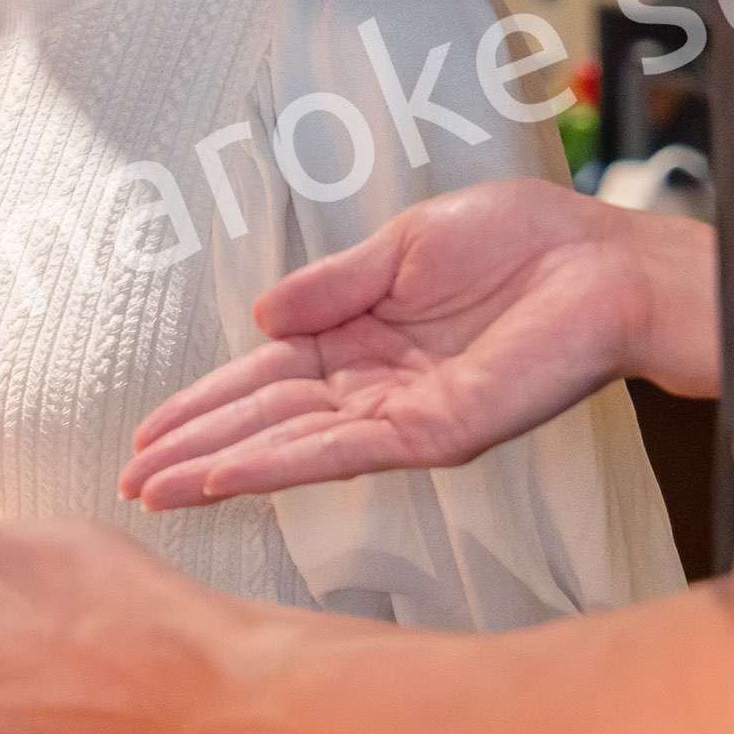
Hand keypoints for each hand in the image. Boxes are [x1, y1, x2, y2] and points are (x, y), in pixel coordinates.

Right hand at [121, 179, 694, 509]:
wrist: (603, 264)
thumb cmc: (525, 244)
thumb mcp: (404, 246)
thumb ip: (331, 286)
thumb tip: (259, 312)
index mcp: (363, 335)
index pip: (266, 375)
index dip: (207, 402)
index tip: (150, 430)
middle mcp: (373, 386)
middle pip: (266, 418)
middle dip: (196, 448)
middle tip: (130, 479)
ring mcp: (400, 414)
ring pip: (291, 444)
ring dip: (221, 466)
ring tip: (156, 488)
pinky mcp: (433, 432)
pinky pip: (341, 451)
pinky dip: (279, 465)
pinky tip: (228, 475)